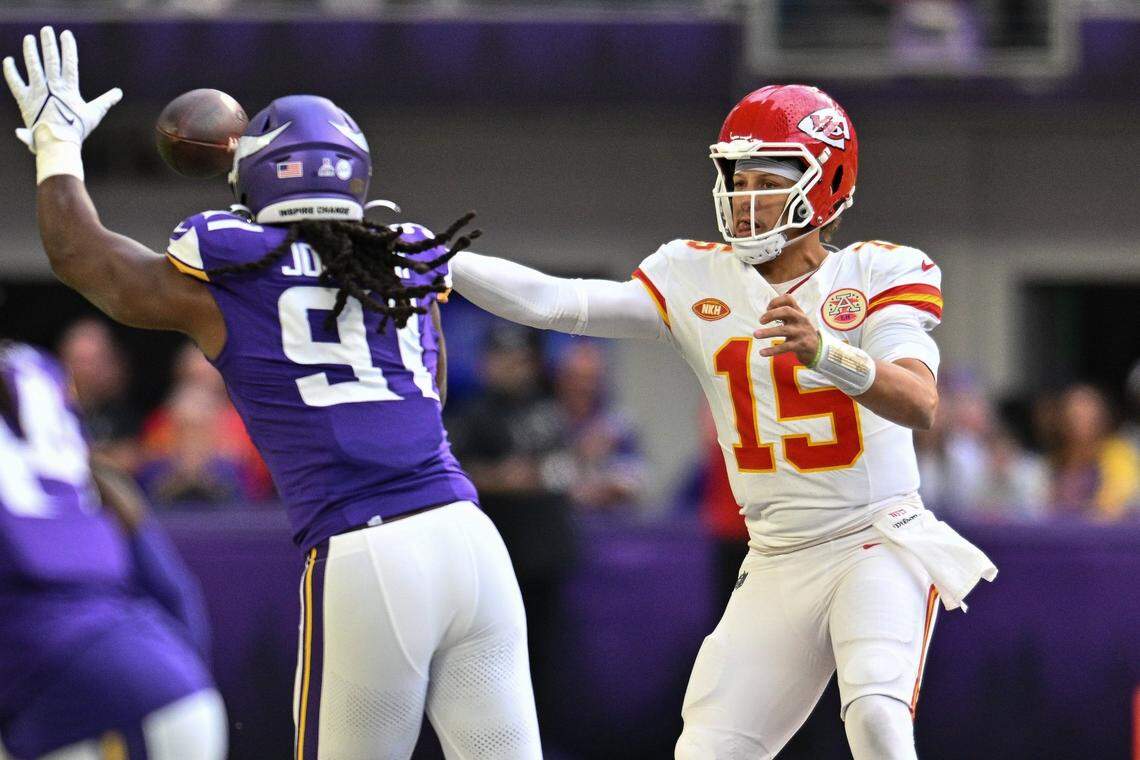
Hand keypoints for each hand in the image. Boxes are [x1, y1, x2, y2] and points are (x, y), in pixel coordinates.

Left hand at [3, 27, 120, 152]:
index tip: (66, 34)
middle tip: (47, 30)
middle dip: (48, 43)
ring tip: (29, 38)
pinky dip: (10, 71)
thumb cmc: (77, 130)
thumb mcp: (94, 114)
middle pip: (50, 60)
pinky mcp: (24, 100)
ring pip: (32, 67)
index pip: (69, 62)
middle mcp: (52, 87)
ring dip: (30, 51)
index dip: (68, 47)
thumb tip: (118, 93)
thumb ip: (105, 101)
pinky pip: (15, 82)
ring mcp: (37, 92)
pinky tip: (8, 60)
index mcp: (69, 88)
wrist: (57, 143)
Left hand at [753, 294, 819, 364]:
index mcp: (798, 311)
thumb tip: (765, 313)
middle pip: (787, 311)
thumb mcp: (795, 320)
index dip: (776, 301)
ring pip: (784, 330)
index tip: (766, 308)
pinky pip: (785, 347)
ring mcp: (801, 332)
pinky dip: (772, 350)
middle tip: (760, 320)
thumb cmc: (800, 331)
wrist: (817, 348)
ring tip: (755, 334)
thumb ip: (782, 314)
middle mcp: (801, 319)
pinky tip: (762, 353)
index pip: (789, 299)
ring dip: (768, 332)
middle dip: (772, 314)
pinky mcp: (801, 345)